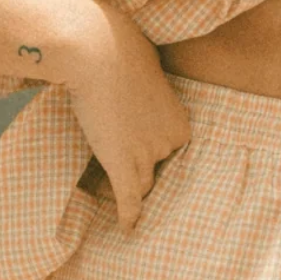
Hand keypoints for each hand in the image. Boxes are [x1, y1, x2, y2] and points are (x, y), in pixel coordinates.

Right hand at [63, 2, 191, 234]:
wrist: (98, 49)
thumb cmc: (121, 53)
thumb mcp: (151, 77)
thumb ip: (154, 100)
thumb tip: (147, 99)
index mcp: (182, 128)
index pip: (175, 158)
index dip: (161, 165)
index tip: (157, 176)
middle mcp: (170, 146)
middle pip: (161, 174)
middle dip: (150, 182)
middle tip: (149, 199)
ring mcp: (146, 156)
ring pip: (144, 186)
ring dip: (135, 196)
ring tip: (127, 208)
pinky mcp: (122, 162)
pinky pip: (129, 198)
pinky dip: (128, 215)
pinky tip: (126, 230)